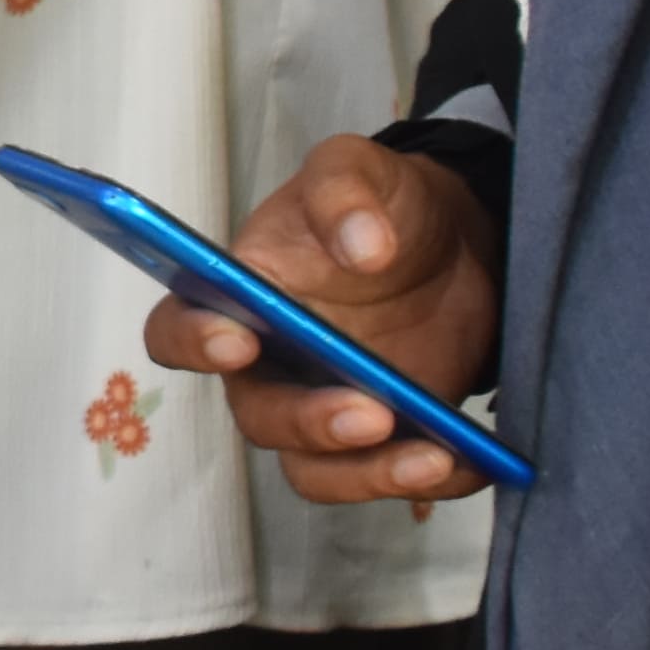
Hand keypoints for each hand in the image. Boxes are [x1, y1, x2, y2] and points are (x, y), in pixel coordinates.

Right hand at [140, 132, 502, 500]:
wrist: (453, 244)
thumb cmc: (382, 205)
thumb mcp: (361, 170)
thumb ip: (346, 191)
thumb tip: (362, 247)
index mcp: (243, 296)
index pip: (179, 329)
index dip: (194, 343)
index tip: (240, 341)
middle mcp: (270, 365)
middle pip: (260, 417)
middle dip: (308, 423)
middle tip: (371, 413)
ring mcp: (324, 408)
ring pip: (317, 471)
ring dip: (368, 476)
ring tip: (434, 457)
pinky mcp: (382, 440)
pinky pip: (389, 480)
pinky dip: (429, 480)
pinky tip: (469, 461)